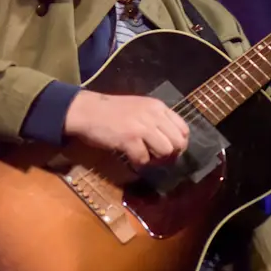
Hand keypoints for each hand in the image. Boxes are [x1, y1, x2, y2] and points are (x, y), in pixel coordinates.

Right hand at [64, 91, 189, 168]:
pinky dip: (138, 163)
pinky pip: (144, 159)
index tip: (168, 150)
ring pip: (166, 152)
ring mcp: (142, 127)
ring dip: (156, 160)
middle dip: (170, 155)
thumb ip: (155, 120)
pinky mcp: (129, 139)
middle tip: (157, 158)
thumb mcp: (139, 109)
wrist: (86, 110)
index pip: (184, 129)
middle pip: (178, 143)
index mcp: (158, 107)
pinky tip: (131, 158)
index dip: (179, 144)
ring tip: (144, 158)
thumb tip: (170, 142)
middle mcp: (153, 115)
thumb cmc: (111, 112)